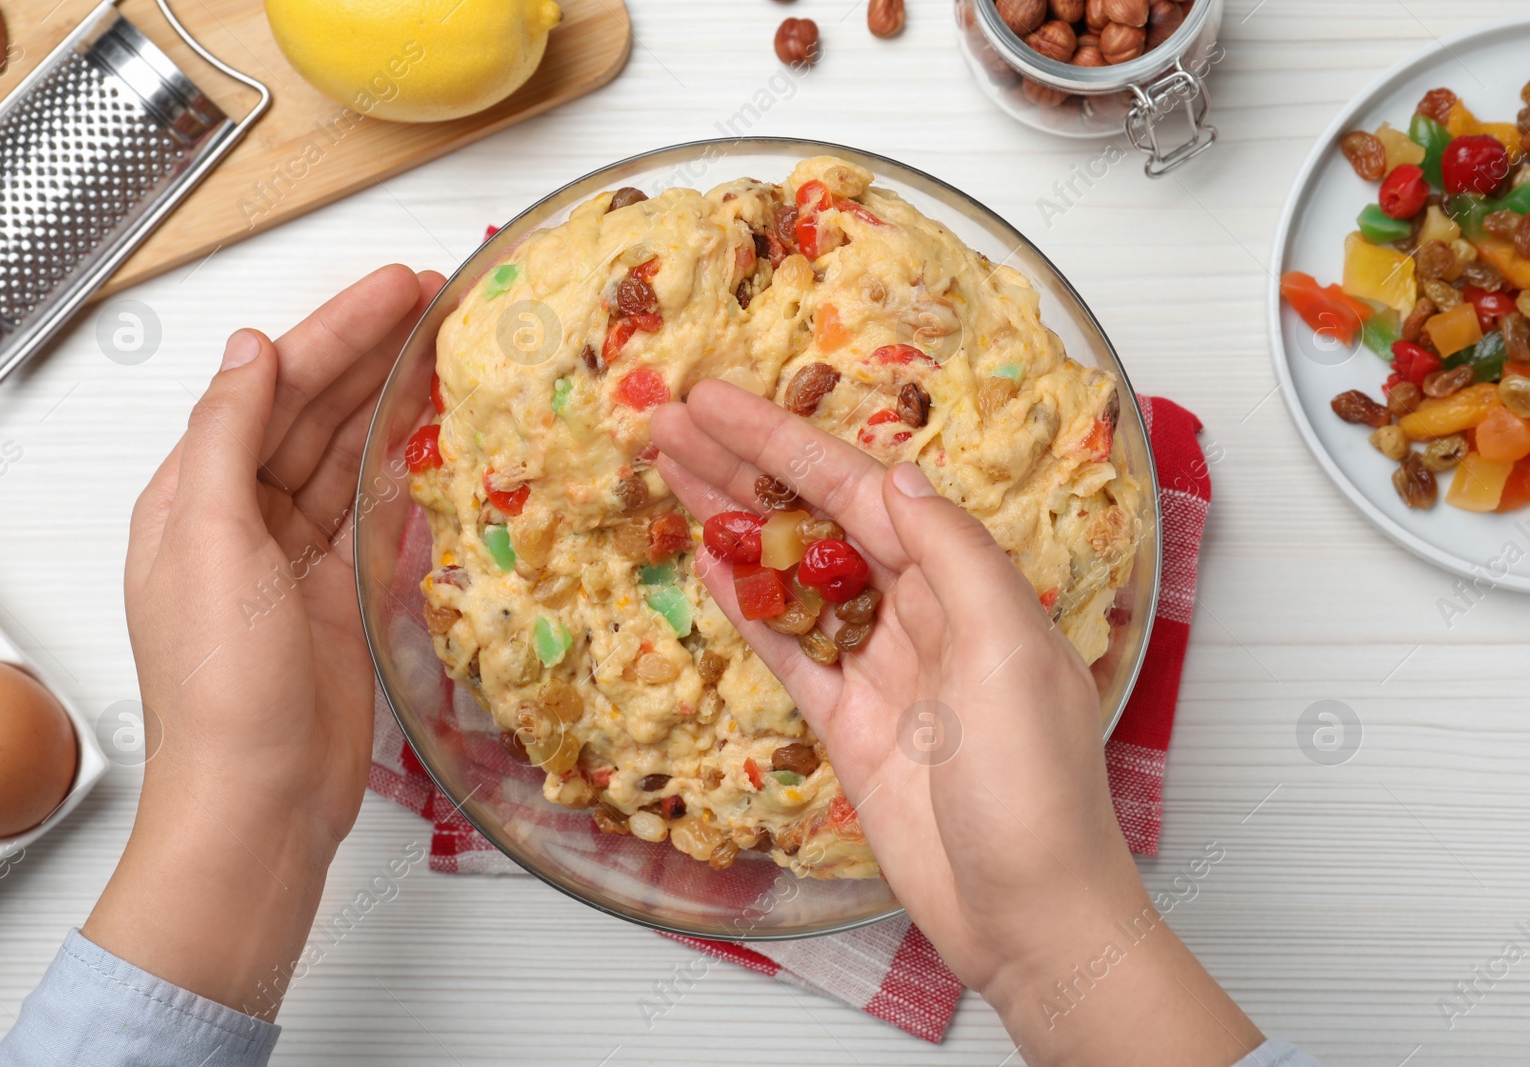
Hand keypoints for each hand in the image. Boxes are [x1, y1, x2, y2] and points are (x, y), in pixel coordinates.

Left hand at [84, 265, 443, 1018]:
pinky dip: (405, 466)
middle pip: (314, 409)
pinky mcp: (342, 592)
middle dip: (371, 349)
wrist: (261, 799)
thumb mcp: (208, 544)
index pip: (271, 385)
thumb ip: (225, 439)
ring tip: (447, 346)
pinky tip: (435, 432)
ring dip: (392, 398)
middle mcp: (243, 515)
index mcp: (194, 494)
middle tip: (438, 298)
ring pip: (349, 453)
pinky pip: (376, 510)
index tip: (398, 287)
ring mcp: (297, 555)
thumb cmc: (223, 685)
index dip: (336, 330)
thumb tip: (248, 350)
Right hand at [653, 381, 1261, 1065]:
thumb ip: (954, 557)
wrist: (1026, 914)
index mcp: (968, 582)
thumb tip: (896, 478)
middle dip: (747, 467)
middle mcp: (922, 611)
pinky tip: (707, 559)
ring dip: (735, 521)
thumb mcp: (1010, 654)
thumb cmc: (1038, 791)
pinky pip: (787, 648)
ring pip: (793, 574)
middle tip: (673, 420)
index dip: (787, 442)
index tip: (721, 401)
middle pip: (819, 519)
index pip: (863, 491)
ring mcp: (878, 665)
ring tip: (670, 469)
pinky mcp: (847, 720)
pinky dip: (746, 603)